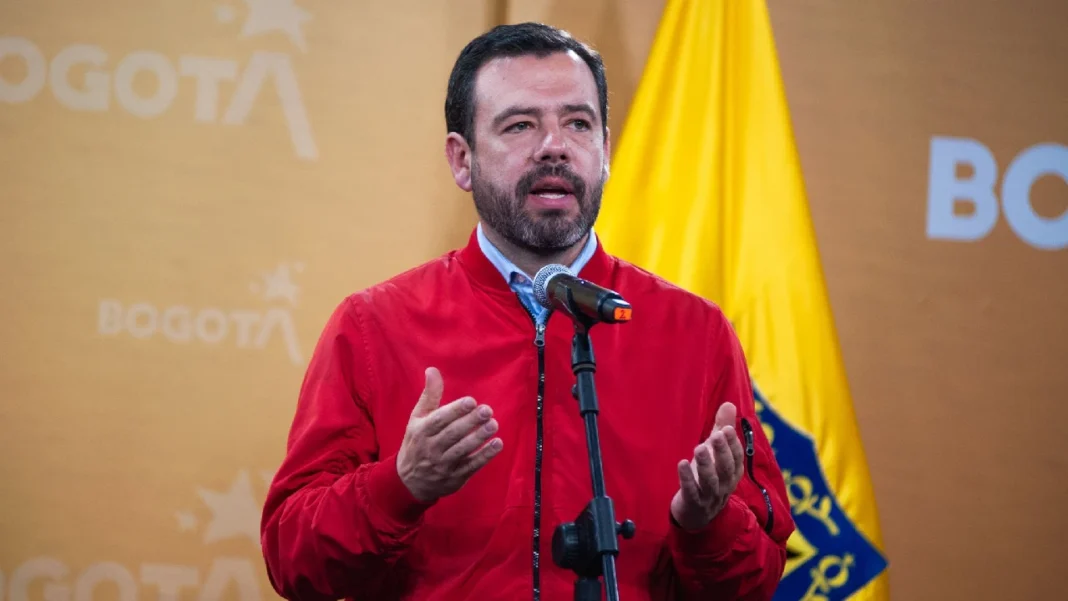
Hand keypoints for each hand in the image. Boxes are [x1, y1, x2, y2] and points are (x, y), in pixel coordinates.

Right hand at [396, 367, 503, 501]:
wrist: (409, 481)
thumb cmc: (416, 442)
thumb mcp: (418, 418)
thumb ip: (429, 395)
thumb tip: (432, 370)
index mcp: (421, 431)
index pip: (439, 420)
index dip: (455, 410)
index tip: (471, 401)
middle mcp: (431, 448)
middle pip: (452, 434)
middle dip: (470, 422)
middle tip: (487, 411)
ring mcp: (443, 464)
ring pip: (462, 450)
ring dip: (479, 437)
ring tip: (493, 424)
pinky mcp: (455, 477)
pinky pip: (471, 466)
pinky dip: (484, 456)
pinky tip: (497, 444)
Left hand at [670, 401, 744, 530]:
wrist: (697, 516)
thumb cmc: (708, 478)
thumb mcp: (716, 454)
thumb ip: (722, 430)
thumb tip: (730, 404)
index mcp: (732, 473)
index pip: (736, 458)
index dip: (732, 444)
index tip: (727, 429)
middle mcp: (724, 485)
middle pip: (726, 469)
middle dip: (722, 452)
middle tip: (716, 435)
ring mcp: (709, 496)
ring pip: (710, 481)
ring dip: (705, 465)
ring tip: (699, 448)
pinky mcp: (693, 503)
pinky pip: (691, 491)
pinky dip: (686, 478)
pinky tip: (681, 463)